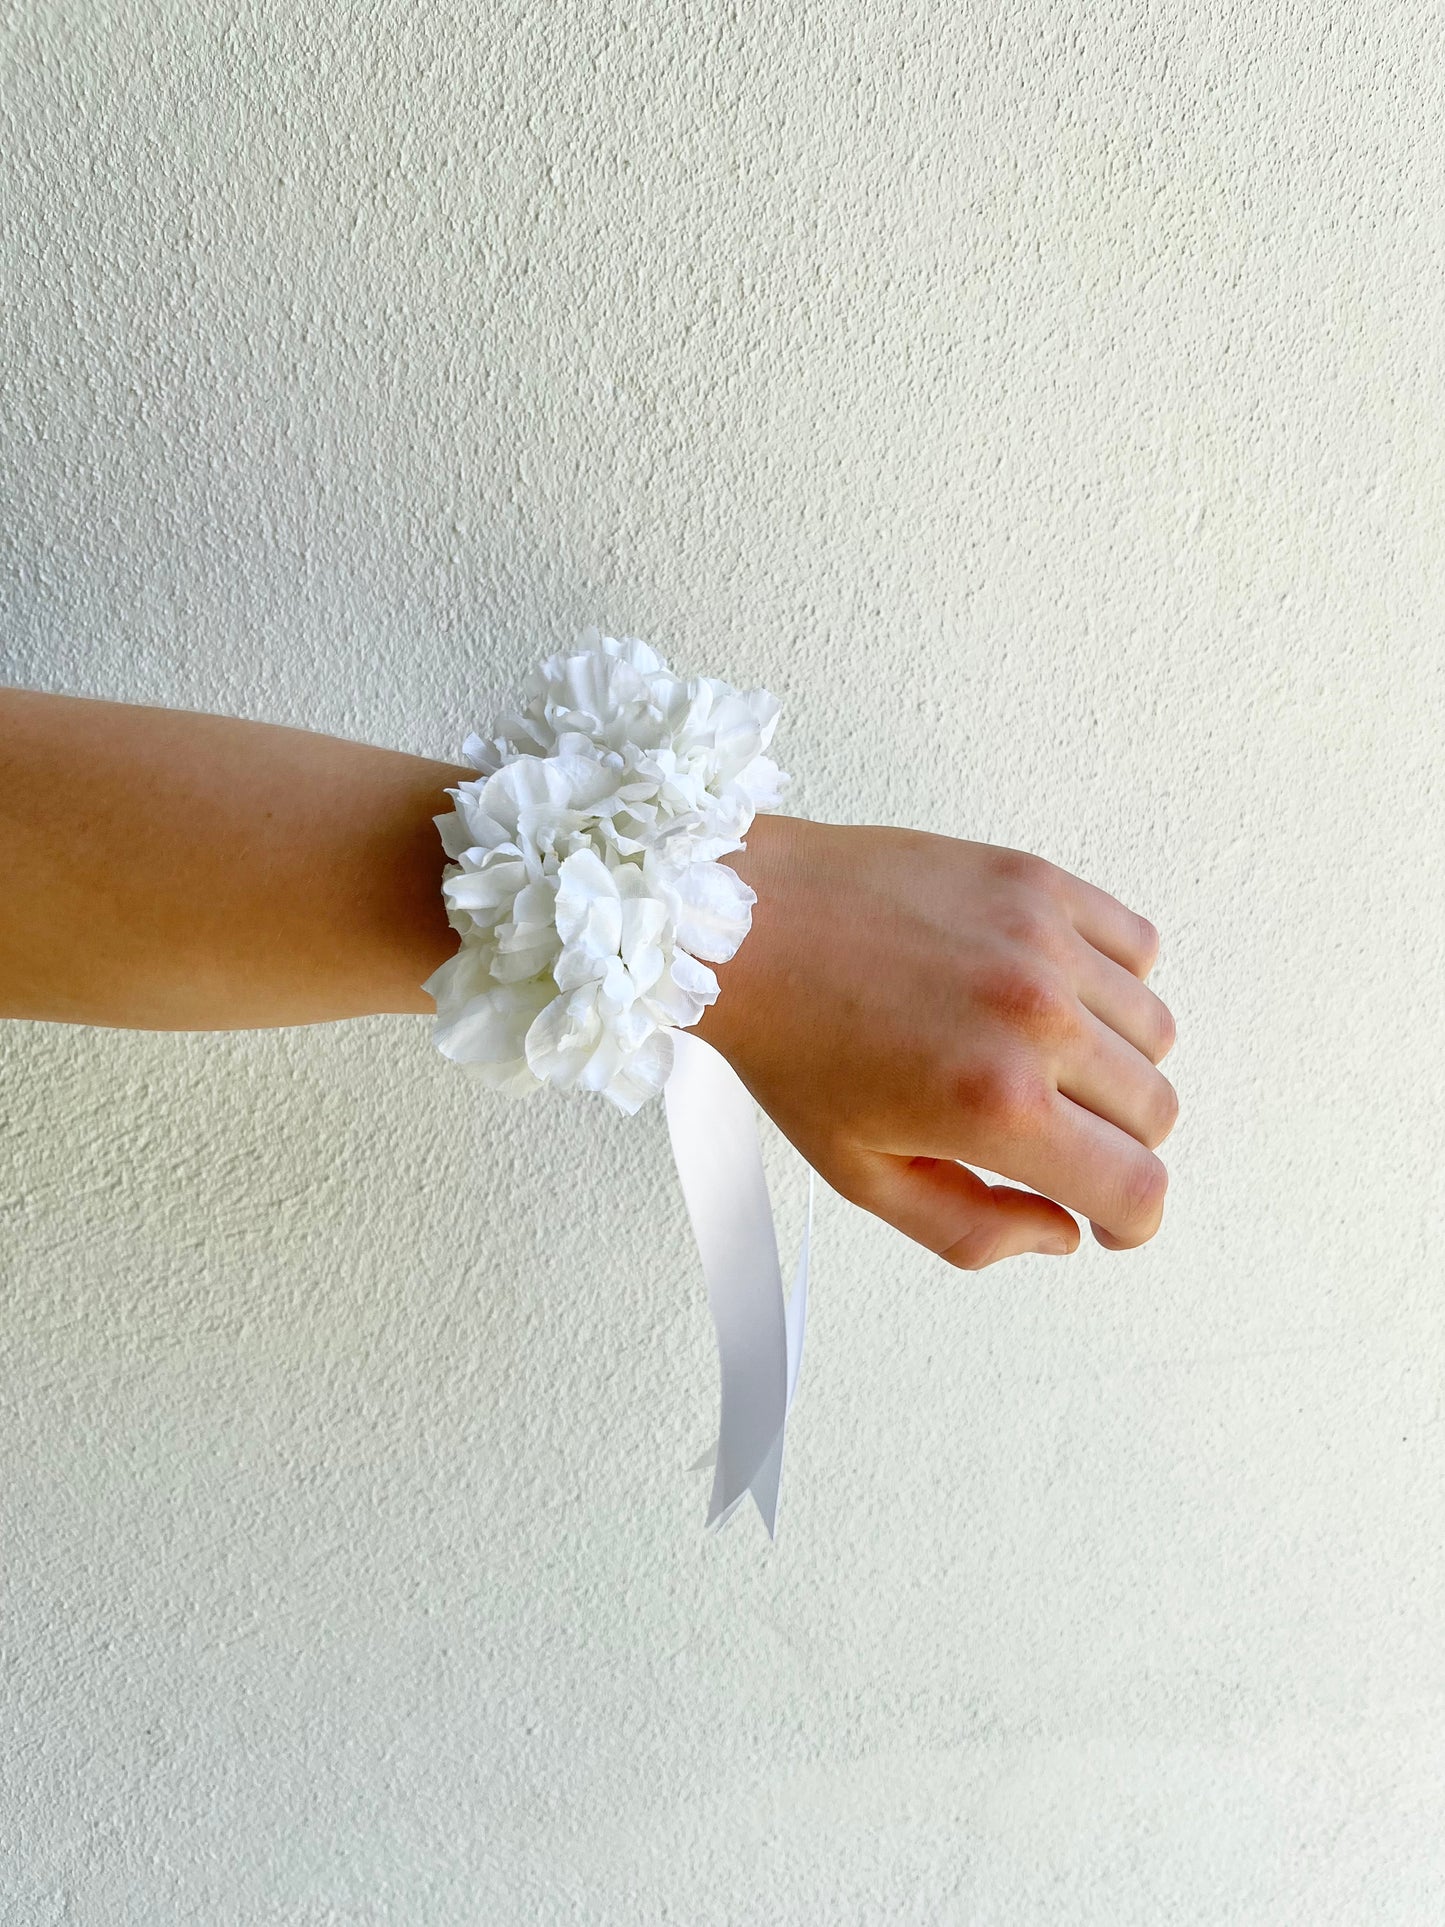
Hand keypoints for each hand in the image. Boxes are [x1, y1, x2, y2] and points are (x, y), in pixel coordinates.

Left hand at [692, 814, 1177, 1267]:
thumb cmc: (789, 1041)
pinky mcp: (1036, 882)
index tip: (1110, 1222)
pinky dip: (1114, 983)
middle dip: (1115, 1147)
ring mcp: (1043, 942)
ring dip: (1117, 1065)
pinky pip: (1136, 947)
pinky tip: (1058, 996)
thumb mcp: (861, 1174)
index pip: (1136, 1187)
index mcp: (996, 1105)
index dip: (1132, 1224)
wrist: (747, 922)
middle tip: (1057, 1141)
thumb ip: (970, 1228)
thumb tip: (1059, 1234)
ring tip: (1045, 1062)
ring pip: (1155, 1032)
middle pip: (1155, 1113)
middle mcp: (1035, 1020)